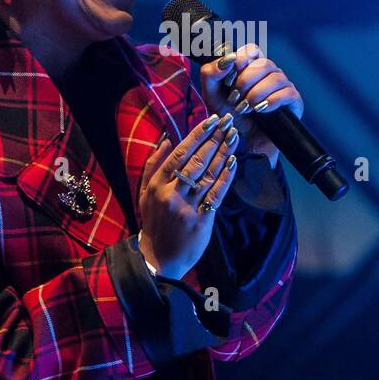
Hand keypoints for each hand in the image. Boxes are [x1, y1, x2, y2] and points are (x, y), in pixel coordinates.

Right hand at [137, 112, 240, 279]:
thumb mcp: (144, 194)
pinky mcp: (201, 220)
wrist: (158, 258)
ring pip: (208, 174)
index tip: (210, 121)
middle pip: (196, 161)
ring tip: (234, 136)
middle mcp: (171, 194)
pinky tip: (234, 161)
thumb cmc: (154, 223)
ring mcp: (187, 207)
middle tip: (228, 122)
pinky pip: (216, 194)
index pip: (179, 154)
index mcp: (157, 184)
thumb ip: (153, 165)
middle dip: (214, 139)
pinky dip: (226, 177)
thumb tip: (166, 140)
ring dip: (223, 152)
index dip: (196, 136)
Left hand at [197, 43, 303, 167]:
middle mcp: (269, 73)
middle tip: (235, 99)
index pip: (253, 50)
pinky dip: (270, 101)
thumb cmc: (229, 116)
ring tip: (246, 108)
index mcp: (251, 67)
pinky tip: (261, 111)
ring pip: (275, 77)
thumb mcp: (212, 95)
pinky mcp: (293, 100)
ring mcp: (283, 85)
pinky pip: (286, 93)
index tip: (231, 76)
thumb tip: (228, 59)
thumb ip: (211, 73)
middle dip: (245, 81)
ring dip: (256, 94)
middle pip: (263, 63)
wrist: (243, 142)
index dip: (243, 59)